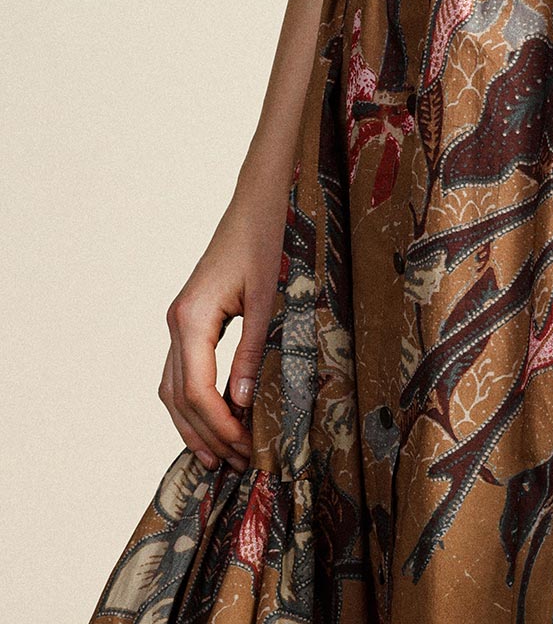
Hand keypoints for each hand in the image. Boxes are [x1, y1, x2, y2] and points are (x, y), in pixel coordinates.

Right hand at [159, 183, 289, 475]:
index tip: (242, 450)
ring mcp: (180, 319)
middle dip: (204, 433)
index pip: (196, 390)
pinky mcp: (191, 316)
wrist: (259, 201)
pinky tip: (212, 417)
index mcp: (193, 318)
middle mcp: (177, 321)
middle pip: (178, 395)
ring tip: (218, 455)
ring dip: (192, 422)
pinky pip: (181, 369)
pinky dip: (192, 399)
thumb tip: (240, 406)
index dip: (217, 426)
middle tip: (233, 465)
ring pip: (172, 386)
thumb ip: (253, 353)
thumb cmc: (267, 241)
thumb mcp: (268, 300)